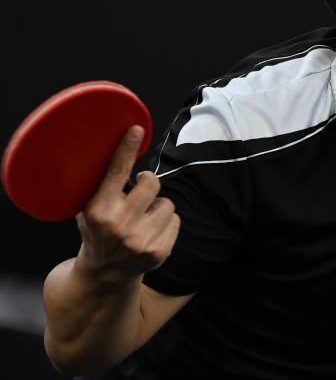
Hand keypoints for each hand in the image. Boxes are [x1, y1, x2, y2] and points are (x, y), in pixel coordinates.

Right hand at [73, 126, 179, 284]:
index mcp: (98, 209)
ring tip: (142, 220)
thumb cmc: (99, 232)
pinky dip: (167, 223)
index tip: (136, 129)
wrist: (105, 275)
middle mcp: (118, 224)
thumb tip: (119, 151)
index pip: (116, 172)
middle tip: (139, 194)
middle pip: (152, 183)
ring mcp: (140, 240)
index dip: (126, 148)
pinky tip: (150, 233)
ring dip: (158, 207)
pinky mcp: (159, 251)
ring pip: (167, 202)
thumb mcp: (88, 210)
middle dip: (148, 185)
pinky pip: (176, 219)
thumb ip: (101, 186)